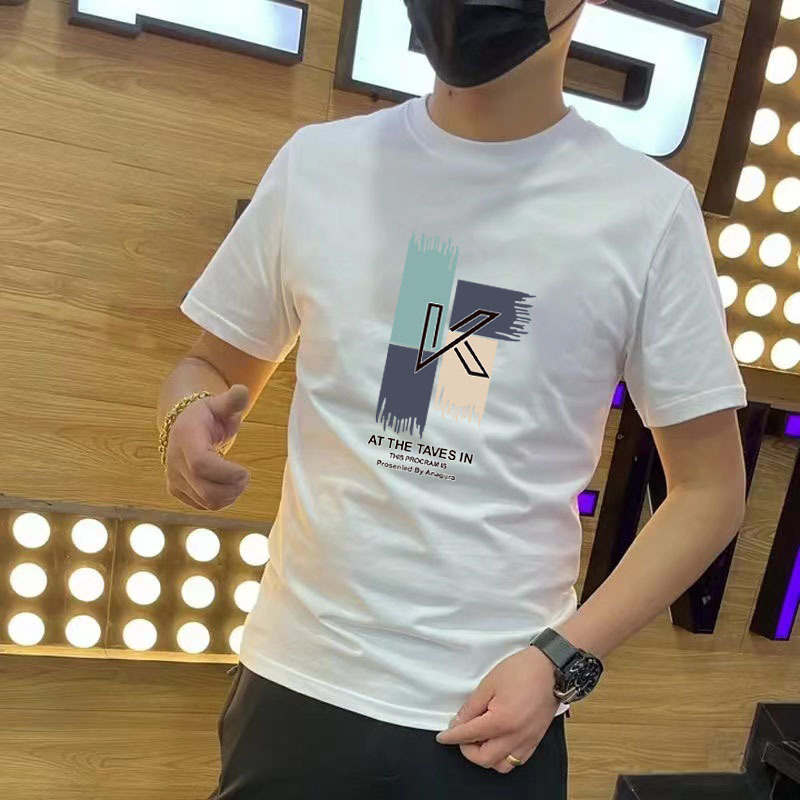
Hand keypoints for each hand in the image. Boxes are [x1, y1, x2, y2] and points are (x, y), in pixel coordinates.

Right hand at [165, 384, 250, 510]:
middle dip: (233, 487)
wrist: (184, 425)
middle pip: (206, 489)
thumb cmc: (207, 415)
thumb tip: (242, 390)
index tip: (244, 472)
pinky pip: (203, 506)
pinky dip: (221, 501)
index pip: (200, 464)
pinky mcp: (177, 491)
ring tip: (239, 481)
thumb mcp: (220, 404)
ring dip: (230, 496)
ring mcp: (174, 478)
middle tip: (246, 477)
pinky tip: (227, 486)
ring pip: (207, 501)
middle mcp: (175, 461)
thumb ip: (232, 400)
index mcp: (187, 437)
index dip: (226, 473)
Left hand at [434, 646, 560, 773]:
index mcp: (501, 721)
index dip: (452, 737)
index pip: (469, 735)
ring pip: (502, 765)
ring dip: (487, 757)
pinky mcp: (536, 740)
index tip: (442, 737)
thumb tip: (459, 722)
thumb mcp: (489, 683)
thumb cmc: (521, 670)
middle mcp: (514, 736)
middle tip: (462, 736)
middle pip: (484, 758)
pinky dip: (504, 757)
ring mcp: (527, 740)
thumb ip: (472, 706)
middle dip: (468, 750)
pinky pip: (517, 760)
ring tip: (481, 740)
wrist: (551, 668)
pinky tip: (498, 742)